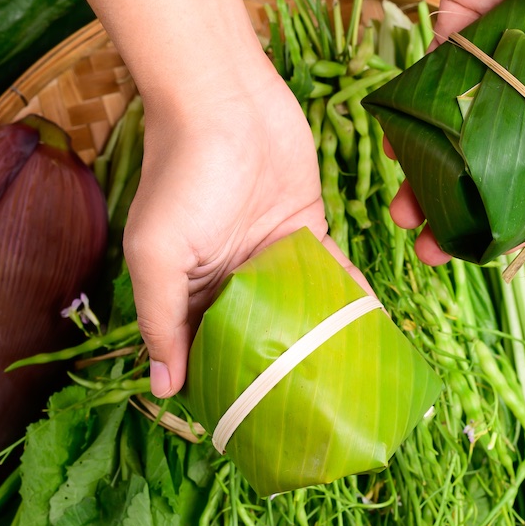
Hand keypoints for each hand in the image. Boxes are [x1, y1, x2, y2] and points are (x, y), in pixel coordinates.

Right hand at [126, 65, 360, 397]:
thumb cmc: (181, 175)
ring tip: (344, 387)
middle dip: (276, 374)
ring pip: (296, 313)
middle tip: (304, 418)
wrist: (225, 99)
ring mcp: (268, 257)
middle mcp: (226, 280)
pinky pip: (330, 277)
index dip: (219, 388)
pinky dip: (348, 303)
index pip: (199, 353)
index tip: (246, 426)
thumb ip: (160, 321)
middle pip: (252, 339)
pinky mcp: (306, 230)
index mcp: (184, 291)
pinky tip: (369, 335)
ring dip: (317, 343)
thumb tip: (163, 388)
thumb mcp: (156, 254)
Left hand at [391, 0, 524, 263]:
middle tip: (437, 251)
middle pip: (497, 162)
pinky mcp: (454, 35)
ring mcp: (493, 64)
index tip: (499, 248)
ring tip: (404, 219)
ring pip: (458, 137)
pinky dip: (409, 125)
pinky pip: (429, 90)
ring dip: (430, 179)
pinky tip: (392, 159)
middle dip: (467, 209)